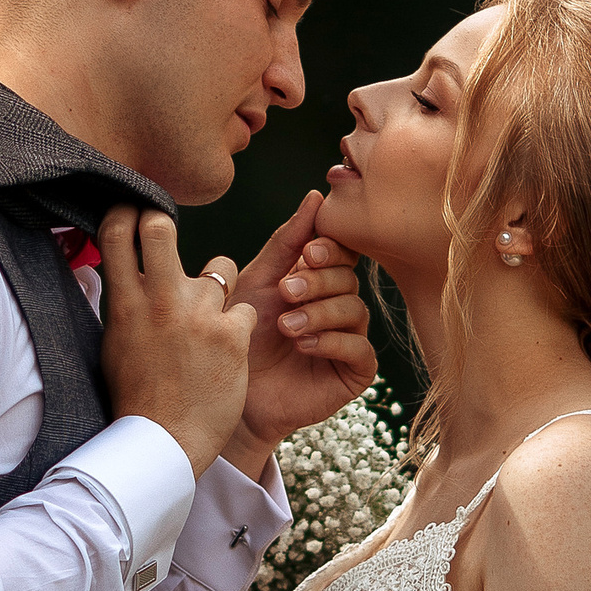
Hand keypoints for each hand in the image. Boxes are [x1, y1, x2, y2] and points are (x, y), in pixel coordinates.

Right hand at [96, 206, 257, 478]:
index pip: (117, 232)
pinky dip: (239, 327)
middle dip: (163, 223)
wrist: (165, 442)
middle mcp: (159, 301)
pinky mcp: (232, 335)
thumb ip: (121, 303)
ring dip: (218, 287)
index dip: (126, 212)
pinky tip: (228, 352)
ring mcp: (198, 315)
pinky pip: (245, 309)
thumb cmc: (137, 397)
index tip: (133, 212)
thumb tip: (117, 267)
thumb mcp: (114, 344)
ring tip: (210, 321)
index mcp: (125, 304)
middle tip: (167, 234)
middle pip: (160, 227)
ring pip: (220, 268)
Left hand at [214, 191, 376, 468]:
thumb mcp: (257, 283)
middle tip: (287, 291)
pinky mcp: (354, 372)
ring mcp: (349, 339)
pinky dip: (332, 342)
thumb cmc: (239, 337)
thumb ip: (286, 242)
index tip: (307, 252)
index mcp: (318, 280)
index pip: (341, 252)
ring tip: (287, 325)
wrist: (230, 394)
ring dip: (320, 313)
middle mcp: (338, 306)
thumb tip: (315, 197)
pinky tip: (303, 345)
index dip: (330, 249)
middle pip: (349, 278)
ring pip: (355, 310)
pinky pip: (360, 349)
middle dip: (319, 281)